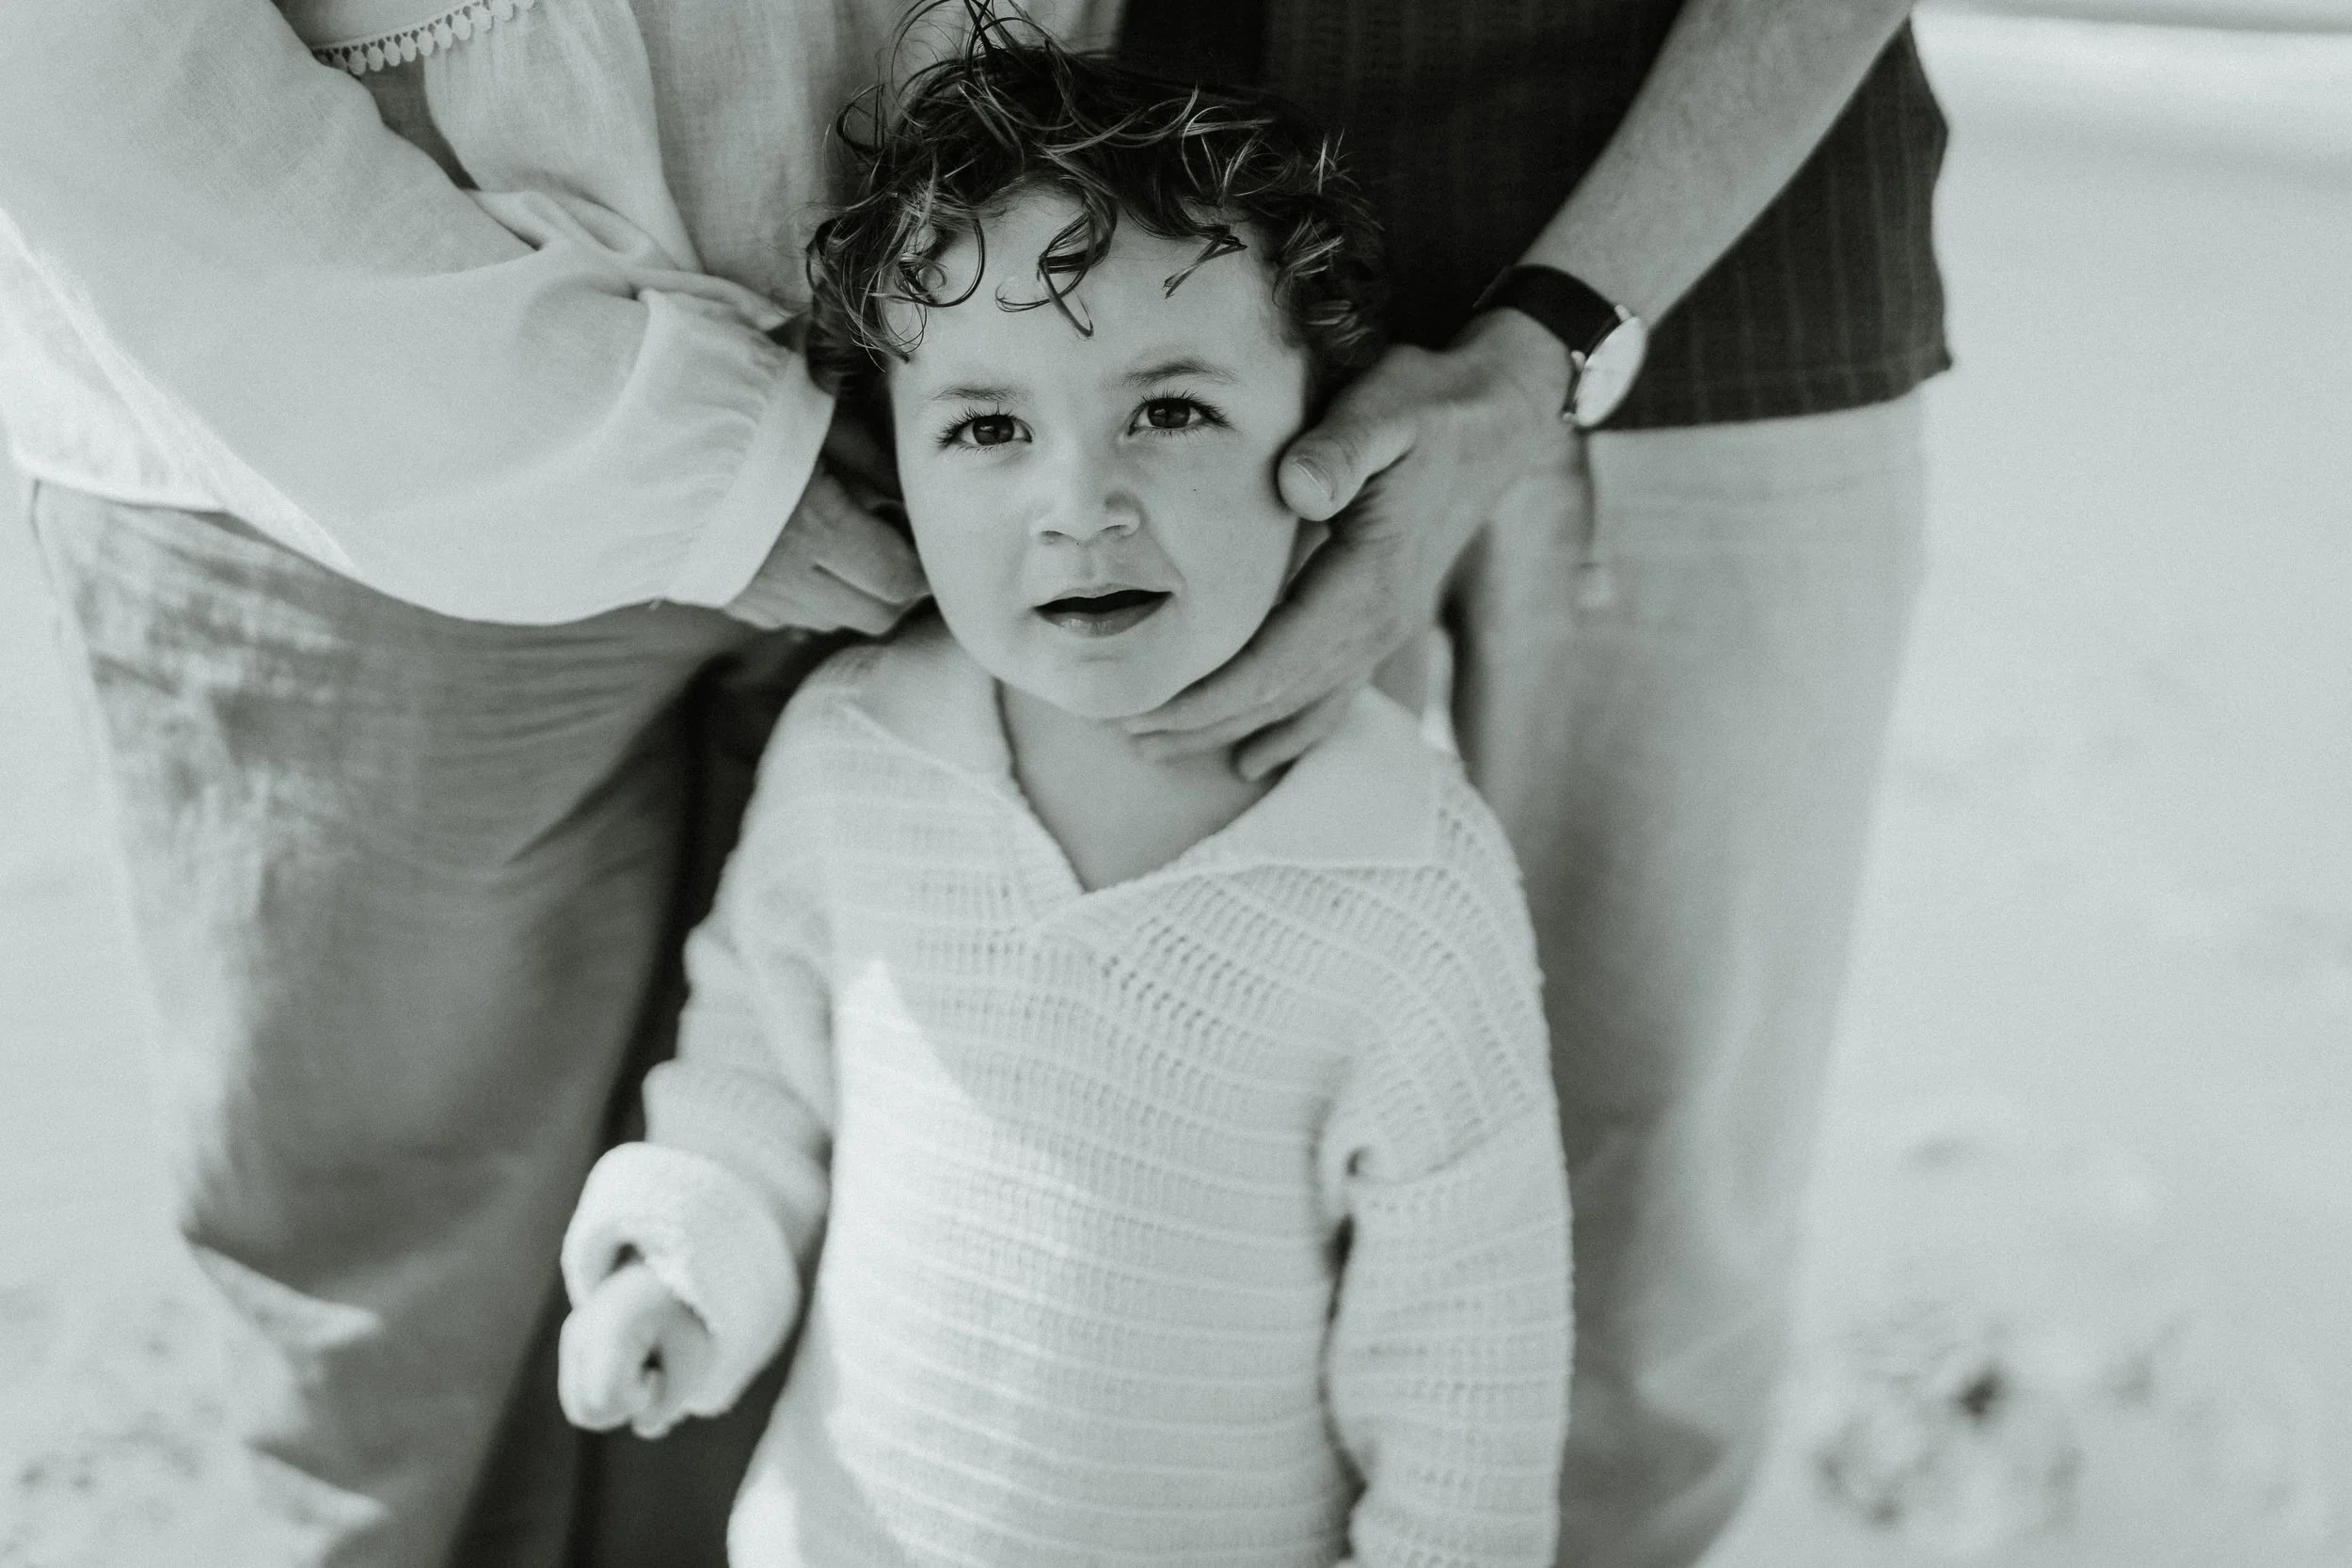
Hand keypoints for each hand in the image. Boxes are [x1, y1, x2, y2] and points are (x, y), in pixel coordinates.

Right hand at [558, 1261, 716, 1439]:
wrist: (674, 1271)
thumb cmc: (690, 1313)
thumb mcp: (694, 1359)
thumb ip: (670, 1403)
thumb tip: (644, 1427)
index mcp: (612, 1324)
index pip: (605, 1399)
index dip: (638, 1400)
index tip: (659, 1371)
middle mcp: (580, 1329)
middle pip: (587, 1413)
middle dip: (625, 1408)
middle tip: (654, 1371)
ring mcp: (571, 1336)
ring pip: (581, 1410)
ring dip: (618, 1402)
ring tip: (644, 1366)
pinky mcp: (571, 1343)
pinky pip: (582, 1396)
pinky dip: (609, 1393)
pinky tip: (632, 1364)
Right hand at [724, 406, 924, 633]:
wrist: (634, 437)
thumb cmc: (737, 411)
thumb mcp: (818, 418)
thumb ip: (877, 461)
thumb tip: (916, 498)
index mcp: (820, 528)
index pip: (899, 580)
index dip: (923, 568)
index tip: (923, 541)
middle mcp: (792, 577)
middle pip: (875, 615)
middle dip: (896, 589)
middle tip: (897, 549)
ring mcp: (757, 596)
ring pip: (833, 620)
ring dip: (853, 596)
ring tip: (850, 550)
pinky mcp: (727, 599)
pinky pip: (788, 617)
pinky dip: (809, 598)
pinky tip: (800, 557)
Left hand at [1124, 310, 1573, 778]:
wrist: (1495, 419)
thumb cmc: (1430, 406)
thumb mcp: (1388, 408)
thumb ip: (1341, 448)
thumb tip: (1298, 490)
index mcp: (1368, 584)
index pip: (1275, 663)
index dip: (1207, 696)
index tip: (1143, 711)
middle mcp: (1378, 624)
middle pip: (1278, 697)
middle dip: (1201, 723)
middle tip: (1125, 737)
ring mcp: (1383, 630)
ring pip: (1299, 705)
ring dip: (1229, 732)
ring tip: (1159, 750)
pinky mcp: (1380, 623)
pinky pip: (1329, 698)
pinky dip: (1285, 733)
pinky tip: (1249, 760)